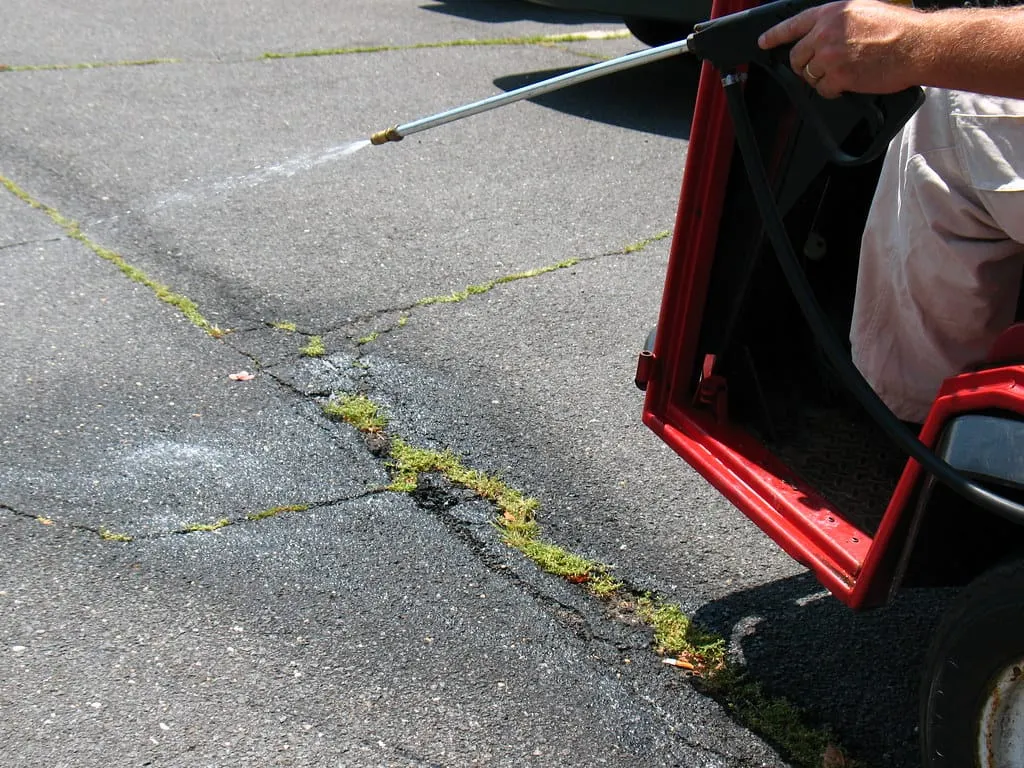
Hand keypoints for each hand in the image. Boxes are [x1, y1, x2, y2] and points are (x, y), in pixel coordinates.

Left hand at [758, 0, 922, 97]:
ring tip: (843, 74)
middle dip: (805, 65)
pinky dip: (833, 91)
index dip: (775, 35)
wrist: (917, 44)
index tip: (764, 42)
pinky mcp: (838, 76)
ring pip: (808, 75)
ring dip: (822, 79)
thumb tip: (824, 34)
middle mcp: (826, 32)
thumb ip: (840, 20)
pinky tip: (847, 84)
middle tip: (821, 68)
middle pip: (797, 56)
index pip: (793, 24)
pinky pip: (822, 90)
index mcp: (832, 12)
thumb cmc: (898, 28)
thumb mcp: (864, 10)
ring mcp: (830, 55)